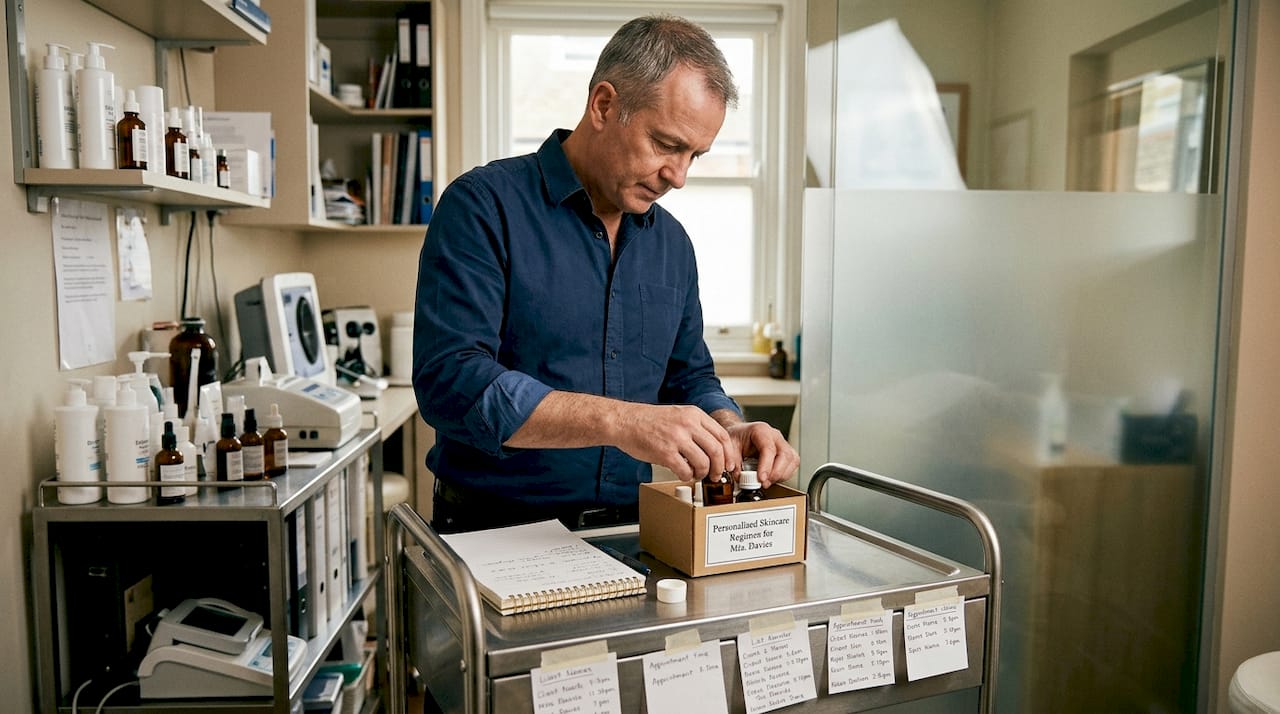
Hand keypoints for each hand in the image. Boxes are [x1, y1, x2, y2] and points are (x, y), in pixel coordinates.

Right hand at [613, 404, 738, 481]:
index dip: (729, 453)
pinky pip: (685, 470)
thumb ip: (696, 428)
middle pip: (716, 450)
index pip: (722, 435)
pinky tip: (682, 474)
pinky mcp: (665, 452)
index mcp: (693, 414)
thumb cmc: (648, 420)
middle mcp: (688, 424)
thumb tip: (714, 450)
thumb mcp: (678, 415)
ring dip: (702, 473)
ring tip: (696, 474)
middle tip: (716, 475)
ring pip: (703, 462)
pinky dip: (687, 476)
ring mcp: (676, 438)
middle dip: (720, 467)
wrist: (624, 421)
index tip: (730, 464)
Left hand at [725, 421, 799, 487]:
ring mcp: (782, 443)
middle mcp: (775, 436)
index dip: (766, 466)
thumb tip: (739, 477)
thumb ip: (733, 462)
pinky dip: (784, 475)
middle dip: (776, 473)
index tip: (761, 479)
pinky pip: (792, 465)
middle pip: (785, 455)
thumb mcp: (730, 447)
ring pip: (792, 460)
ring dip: (781, 475)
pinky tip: (772, 478)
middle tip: (763, 483)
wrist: (740, 433)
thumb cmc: (737, 437)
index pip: (768, 449)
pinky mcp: (786, 453)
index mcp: (761, 431)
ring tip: (766, 482)